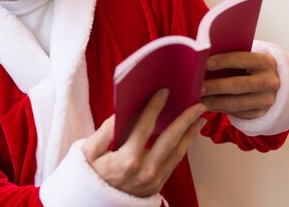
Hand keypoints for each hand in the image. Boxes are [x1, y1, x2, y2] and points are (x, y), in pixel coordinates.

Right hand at [81, 89, 205, 197]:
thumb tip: (120, 112)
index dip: (155, 107)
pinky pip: (174, 163)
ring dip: (190, 134)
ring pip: (178, 153)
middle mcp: (144, 170)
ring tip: (200, 118)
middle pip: (170, 140)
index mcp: (127, 159)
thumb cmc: (90, 175)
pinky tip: (188, 136)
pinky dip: (183, 147)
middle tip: (198, 105)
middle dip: (185, 120)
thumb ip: (104, 131)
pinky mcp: (157, 185)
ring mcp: (153, 180)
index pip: (145, 127)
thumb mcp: (88, 152)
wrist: (94, 204)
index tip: (164, 92)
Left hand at [201, 51, 279, 118]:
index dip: (223, 61)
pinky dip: (219, 109)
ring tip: (197, 100)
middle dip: (215, 86)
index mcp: (265, 62)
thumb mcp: (248, 58)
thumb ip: (231, 58)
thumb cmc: (250, 66)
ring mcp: (267, 100)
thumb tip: (204, 60)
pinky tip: (206, 106)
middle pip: (238, 85)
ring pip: (236, 103)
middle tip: (197, 87)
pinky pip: (236, 113)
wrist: (273, 82)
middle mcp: (269, 82)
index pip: (242, 59)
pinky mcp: (260, 113)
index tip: (205, 63)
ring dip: (214, 102)